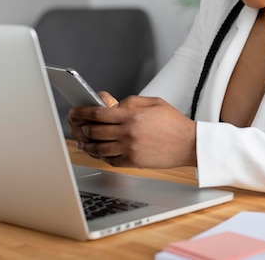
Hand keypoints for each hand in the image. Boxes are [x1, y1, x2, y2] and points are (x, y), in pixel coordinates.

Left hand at [68, 93, 196, 168]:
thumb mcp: (153, 103)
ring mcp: (130, 149)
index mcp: (132, 116)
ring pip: (99, 148)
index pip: (98, 113)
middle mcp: (128, 133)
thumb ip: (130, 102)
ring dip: (89, 145)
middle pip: (95, 131)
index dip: (83, 112)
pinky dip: (103, 156)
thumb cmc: (173, 123)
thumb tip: (112, 106)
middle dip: (82, 128)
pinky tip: (101, 152)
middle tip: (77, 126)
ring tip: (84, 142)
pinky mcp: (134, 162)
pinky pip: (111, 160)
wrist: (189, 143)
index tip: (75, 111)